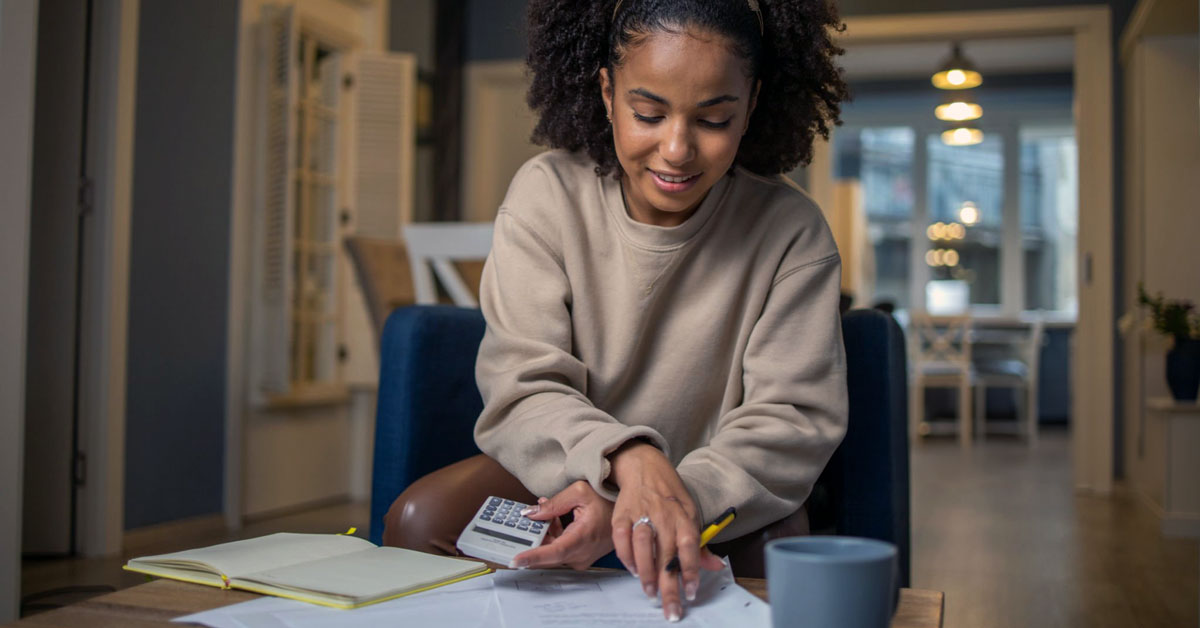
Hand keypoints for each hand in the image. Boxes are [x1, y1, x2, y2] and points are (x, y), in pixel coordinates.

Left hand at [509, 481, 615, 569]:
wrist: (626, 513)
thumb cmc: (608, 500)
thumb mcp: (580, 492)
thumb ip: (553, 504)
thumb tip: (531, 514)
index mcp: (583, 537)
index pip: (554, 552)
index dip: (533, 557)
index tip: (515, 560)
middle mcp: (582, 553)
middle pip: (548, 554)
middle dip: (531, 541)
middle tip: (518, 528)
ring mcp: (582, 558)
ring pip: (552, 553)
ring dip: (543, 536)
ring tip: (542, 513)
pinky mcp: (581, 557)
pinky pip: (559, 551)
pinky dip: (552, 537)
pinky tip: (551, 520)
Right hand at [608, 441, 724, 621]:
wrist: (645, 467)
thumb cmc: (670, 496)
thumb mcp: (690, 515)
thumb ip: (700, 544)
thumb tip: (716, 566)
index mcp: (684, 517)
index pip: (690, 547)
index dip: (691, 571)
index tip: (690, 592)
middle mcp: (664, 516)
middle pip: (666, 554)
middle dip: (668, 585)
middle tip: (670, 608)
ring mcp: (641, 514)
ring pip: (643, 545)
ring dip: (646, 571)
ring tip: (650, 591)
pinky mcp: (622, 514)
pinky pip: (622, 538)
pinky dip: (626, 556)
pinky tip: (633, 570)